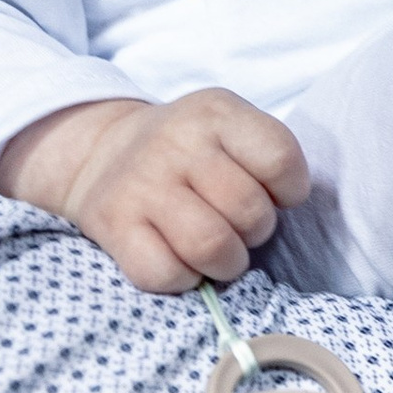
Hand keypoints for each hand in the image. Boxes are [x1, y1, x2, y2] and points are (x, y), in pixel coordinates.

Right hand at [0, 89, 309, 292]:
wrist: (101, 150)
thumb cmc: (187, 150)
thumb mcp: (229, 126)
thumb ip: (266, 155)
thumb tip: (288, 208)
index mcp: (216, 113)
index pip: (280, 158)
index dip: (290, 189)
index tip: (275, 194)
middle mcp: (176, 143)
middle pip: (249, 210)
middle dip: (256, 231)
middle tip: (239, 225)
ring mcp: (141, 184)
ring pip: (211, 246)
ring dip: (226, 262)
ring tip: (218, 251)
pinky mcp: (113, 224)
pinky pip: (165, 273)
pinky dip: (183, 279)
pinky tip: (181, 260)